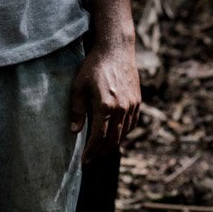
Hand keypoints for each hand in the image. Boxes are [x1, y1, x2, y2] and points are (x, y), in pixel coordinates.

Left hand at [68, 44, 140, 162]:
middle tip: (91, 158)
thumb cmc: (93, 67)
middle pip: (113, 140)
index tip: (84, 161)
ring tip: (101, 149)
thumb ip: (77, 110)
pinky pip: (132, 124)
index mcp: (105, 106)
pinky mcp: (137, 101)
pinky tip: (115, 135)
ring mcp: (131, 105)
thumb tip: (74, 131)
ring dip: (113, 144)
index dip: (91, 152)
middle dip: (101, 152)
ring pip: (124, 133)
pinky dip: (123, 133)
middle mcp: (121, 108)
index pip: (98, 138)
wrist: (116, 50)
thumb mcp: (78, 87)